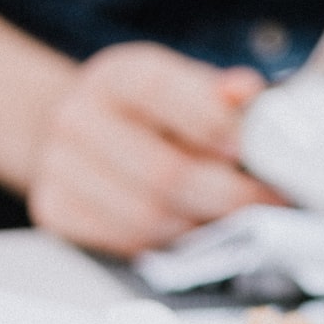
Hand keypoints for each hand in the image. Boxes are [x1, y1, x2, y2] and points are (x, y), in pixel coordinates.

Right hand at [28, 42, 283, 256]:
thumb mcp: (185, 89)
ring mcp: (59, 167)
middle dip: (227, 194)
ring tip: (239, 224)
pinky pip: (126, 244)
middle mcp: (79, 117)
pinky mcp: (56, 211)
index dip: (211, 123)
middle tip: (267, 203)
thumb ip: (221, 96)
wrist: (86, 137)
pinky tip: (195, 235)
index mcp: (117, 77)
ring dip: (203, 228)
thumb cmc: (152, 118)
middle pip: (163, 171)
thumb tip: (246, 90)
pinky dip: (169, 246)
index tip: (248, 149)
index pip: (160, 92)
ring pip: (148, 218)